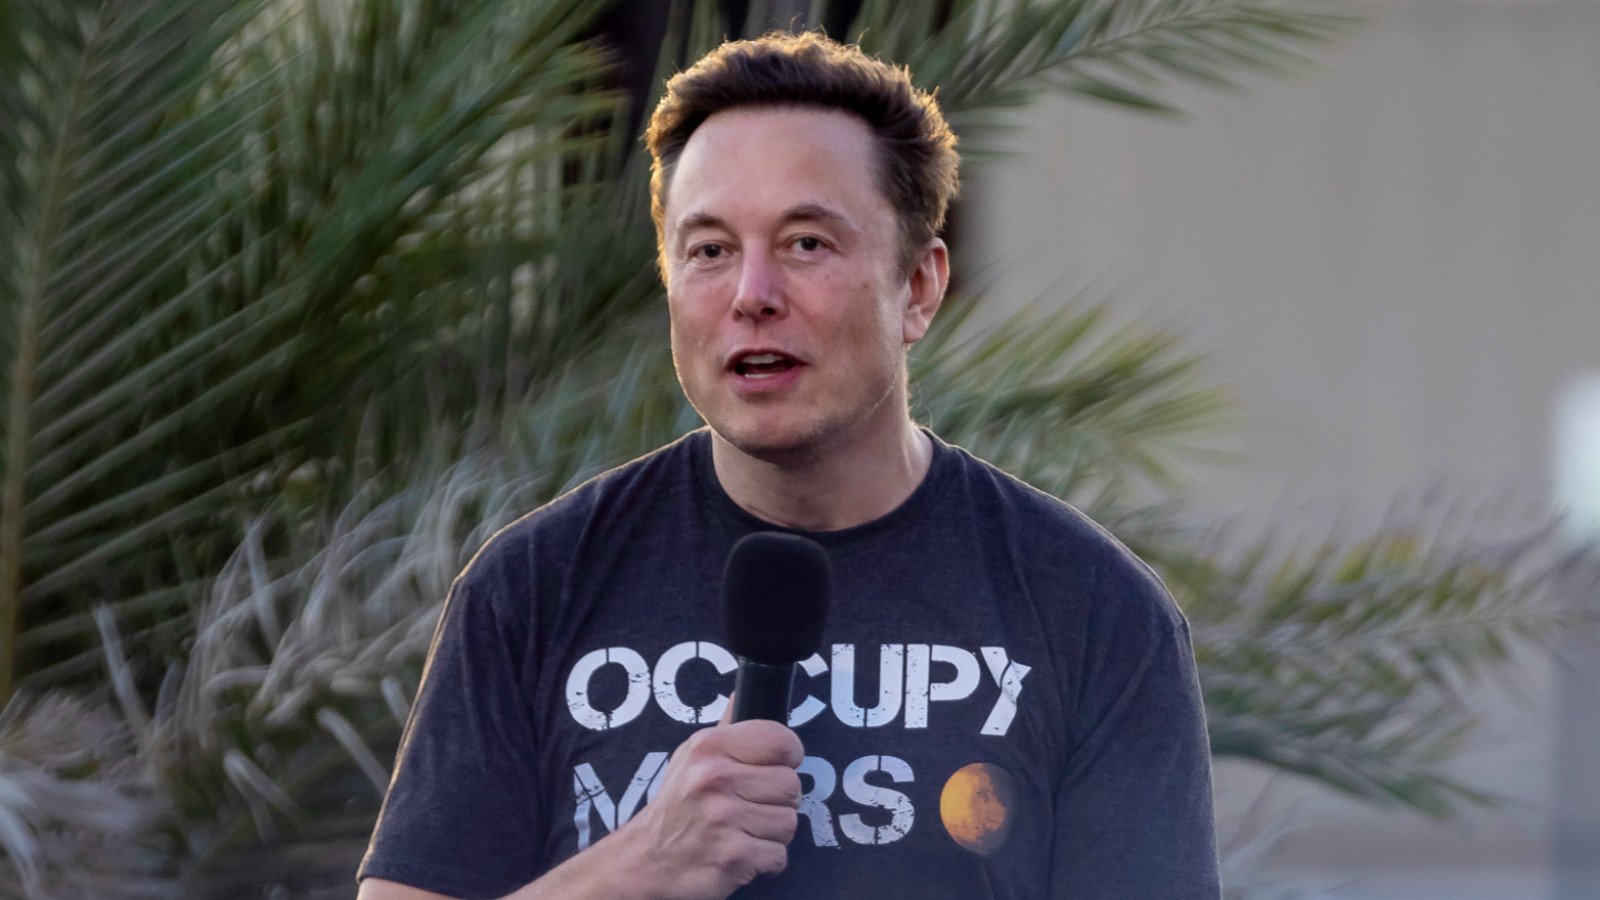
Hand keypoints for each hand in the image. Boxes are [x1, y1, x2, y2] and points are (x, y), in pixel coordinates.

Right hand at [612, 700, 803, 898]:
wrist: (645, 859)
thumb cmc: (677, 805)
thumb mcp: (691, 756)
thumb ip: (726, 729)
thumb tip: (744, 693)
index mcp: (710, 747)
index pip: (782, 741)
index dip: (788, 756)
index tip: (777, 766)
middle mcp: (716, 779)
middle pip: (791, 785)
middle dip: (778, 800)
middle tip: (752, 804)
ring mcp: (725, 820)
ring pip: (789, 822)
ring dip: (772, 831)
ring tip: (744, 828)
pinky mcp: (733, 857)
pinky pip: (779, 855)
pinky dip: (765, 859)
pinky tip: (741, 850)